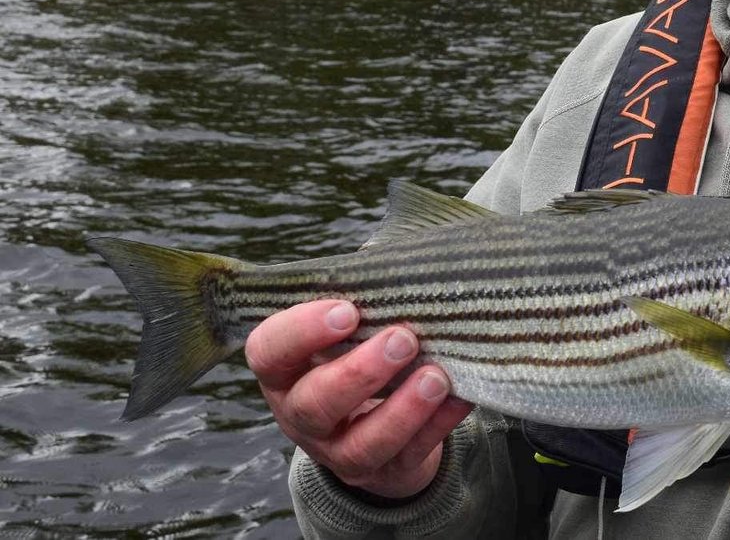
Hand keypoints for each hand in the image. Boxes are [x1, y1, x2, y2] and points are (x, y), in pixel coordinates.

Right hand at [245, 299, 472, 499]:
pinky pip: (410, 456)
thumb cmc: (366, 349)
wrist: (385, 424)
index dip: (301, 331)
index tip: (347, 309)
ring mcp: (341, 451)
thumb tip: (397, 257)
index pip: (268, 351)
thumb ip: (366, 292)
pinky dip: (438, 426)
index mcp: (286, 370)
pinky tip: (460, 397)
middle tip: (403, 338)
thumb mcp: (356, 322)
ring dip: (401, 410)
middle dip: (358, 372)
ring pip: (360, 444)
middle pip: (313, 404)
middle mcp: (303, 415)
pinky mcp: (386, 474)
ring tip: (436, 376)